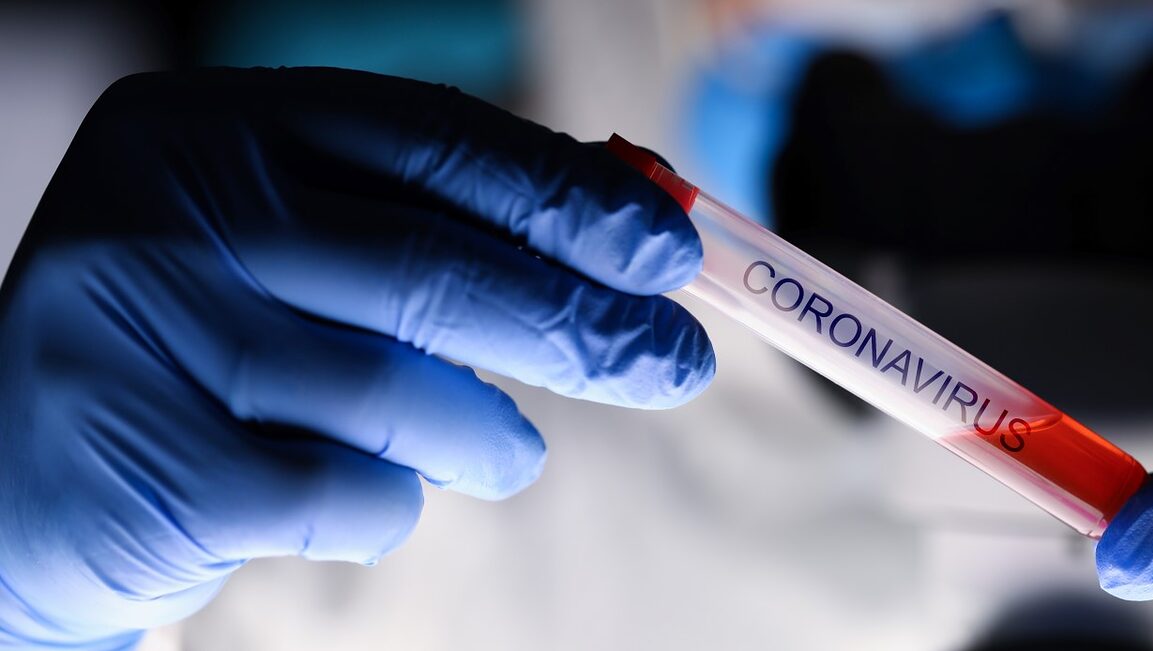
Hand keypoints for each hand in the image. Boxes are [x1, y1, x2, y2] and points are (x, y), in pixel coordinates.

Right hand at [0, 67, 713, 647]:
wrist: (9, 471)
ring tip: (510, 453)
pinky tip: (369, 488)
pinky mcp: (156, 468)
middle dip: (583, 324)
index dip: (571, 198)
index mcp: (218, 127)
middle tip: (676, 364)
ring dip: (490, 436)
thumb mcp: (292, 243)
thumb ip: (434, 226)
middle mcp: (172, 212)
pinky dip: (394, 501)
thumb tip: (631, 239)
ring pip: (403, 395)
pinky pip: (351, 493)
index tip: (669, 251)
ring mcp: (150, 340)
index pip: (435, 143)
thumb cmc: (199, 341)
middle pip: (434, 270)